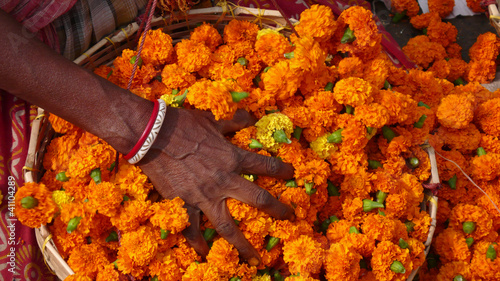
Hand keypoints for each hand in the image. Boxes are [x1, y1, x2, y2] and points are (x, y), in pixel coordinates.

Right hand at [138, 107, 294, 264]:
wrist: (151, 134)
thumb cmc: (183, 124)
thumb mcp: (211, 120)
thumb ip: (232, 122)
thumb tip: (248, 116)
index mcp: (233, 158)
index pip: (266, 166)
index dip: (282, 171)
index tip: (292, 174)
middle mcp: (224, 180)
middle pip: (258, 199)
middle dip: (277, 210)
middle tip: (289, 218)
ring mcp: (204, 196)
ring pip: (229, 226)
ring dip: (243, 245)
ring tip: (255, 260)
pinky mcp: (183, 204)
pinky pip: (192, 229)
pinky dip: (197, 242)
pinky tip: (203, 253)